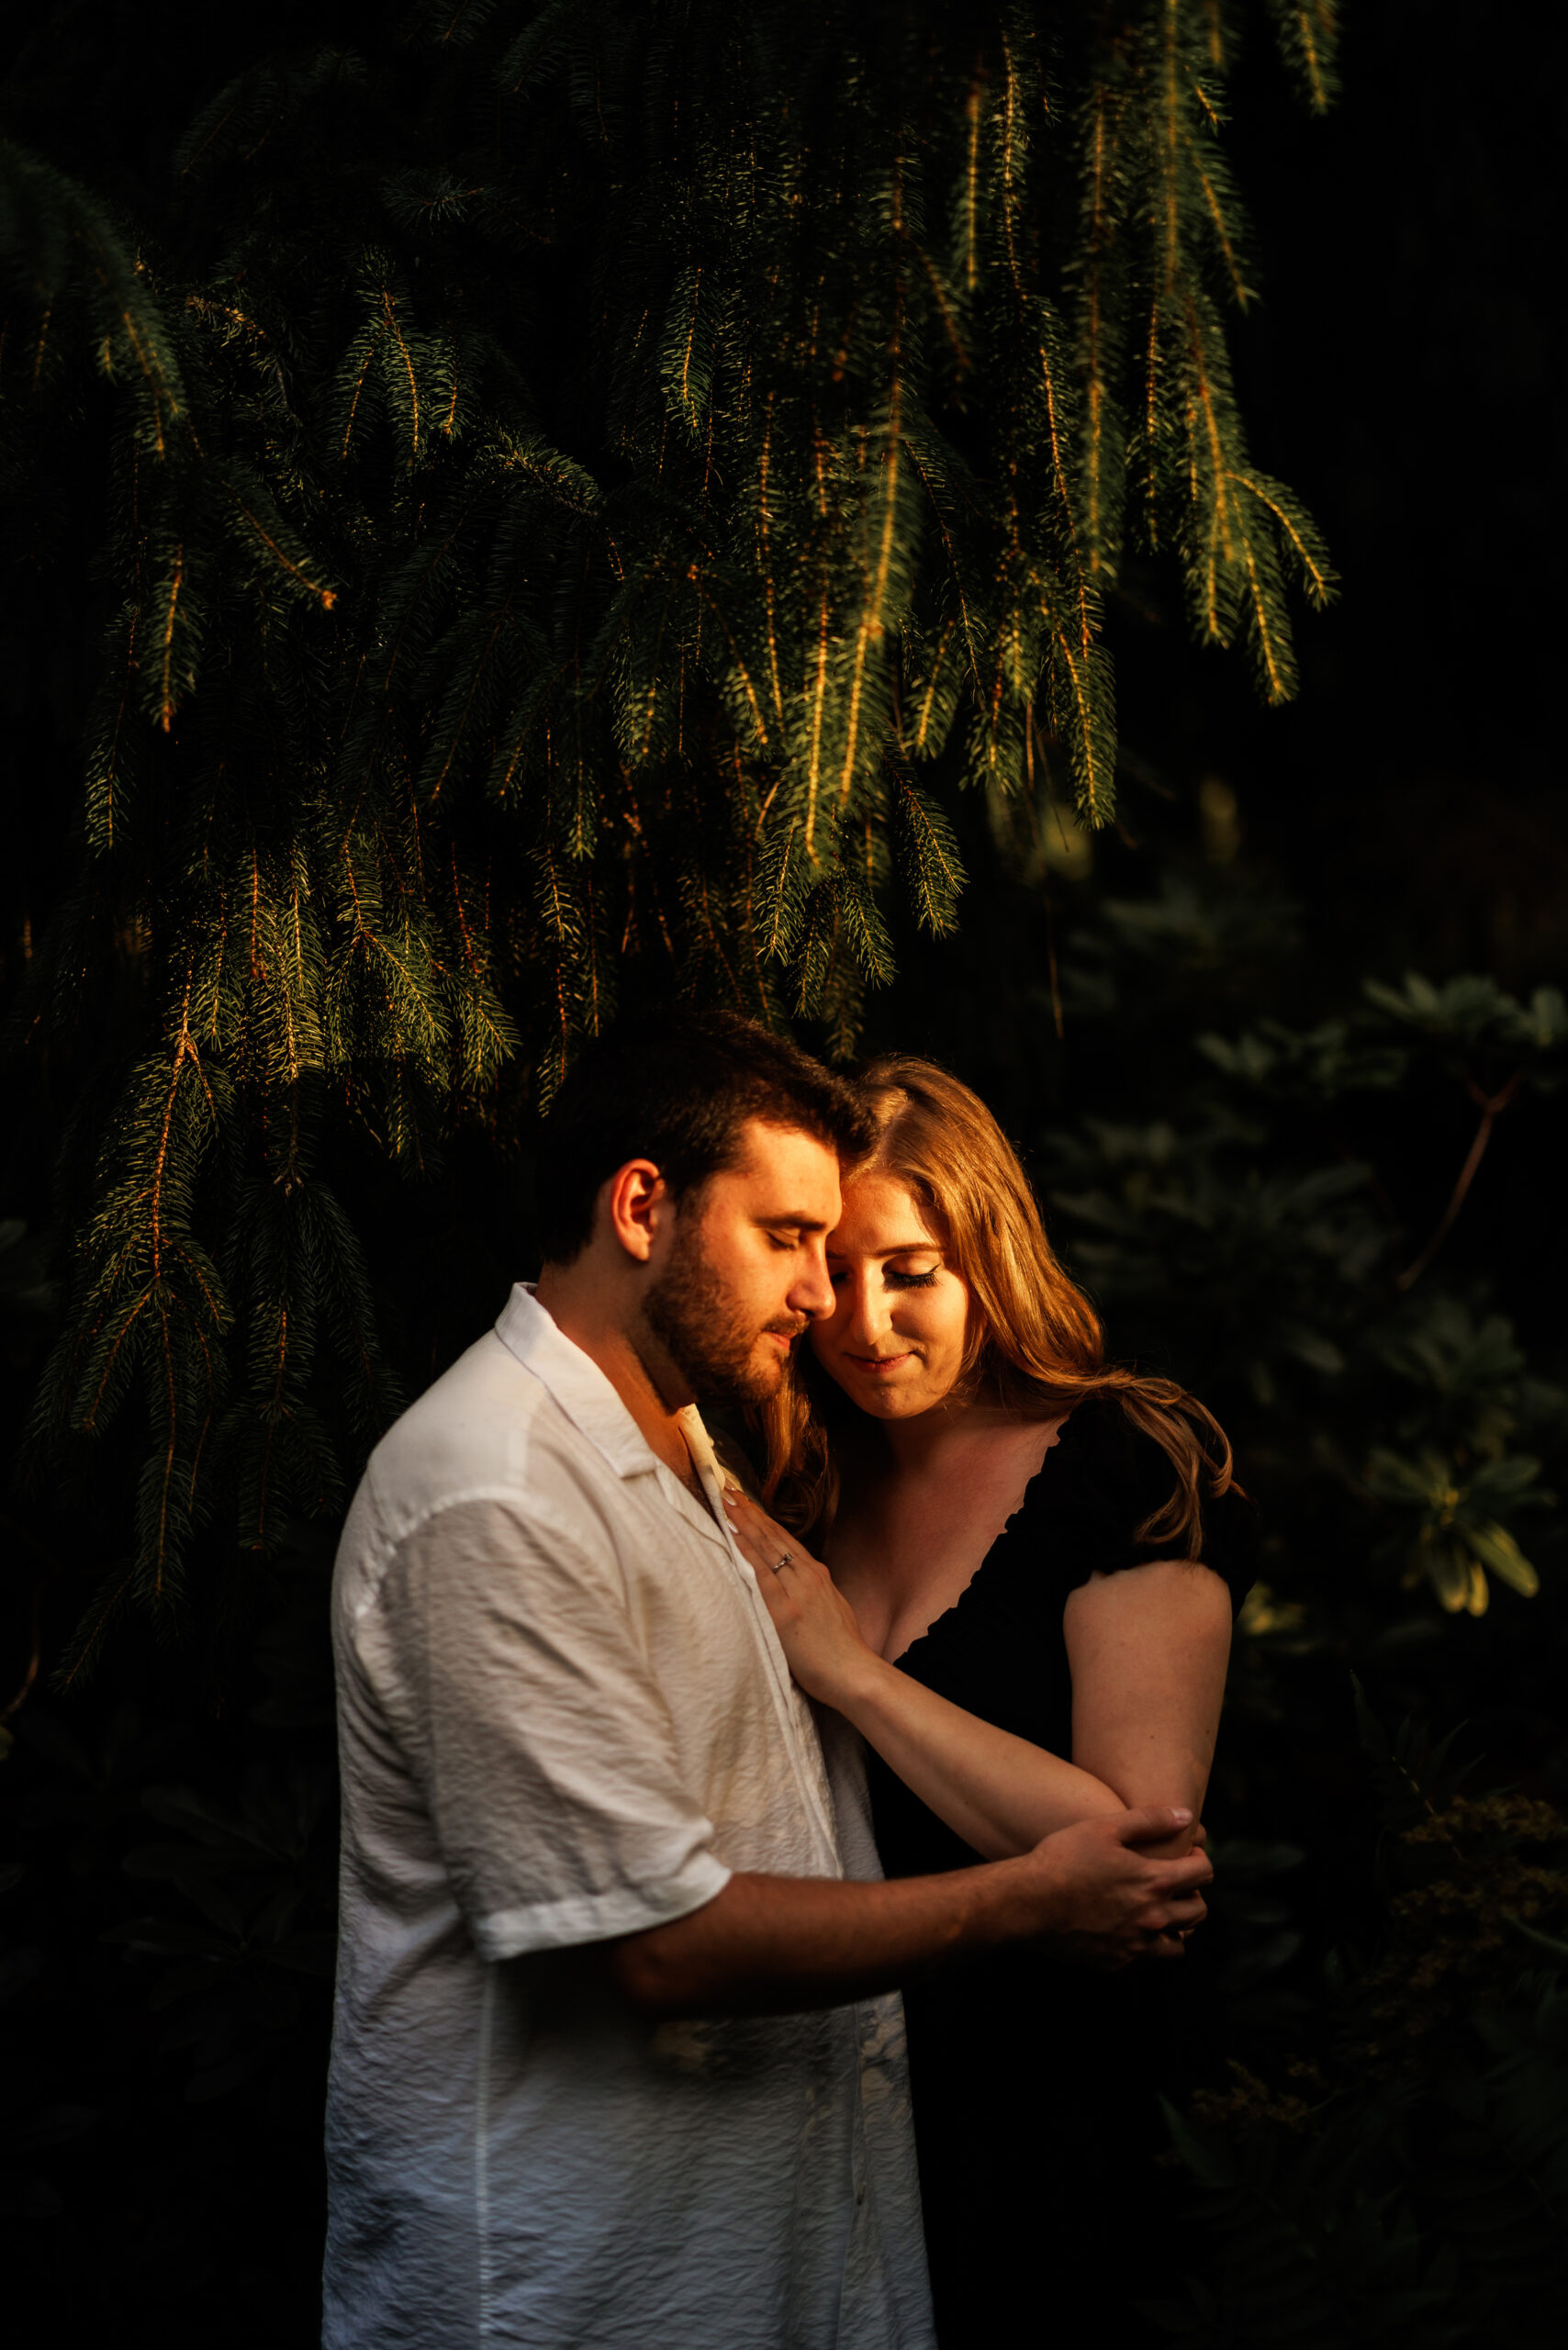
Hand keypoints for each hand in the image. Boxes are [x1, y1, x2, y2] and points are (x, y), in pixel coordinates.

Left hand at [722, 1488, 875, 1706]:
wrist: (853, 1673)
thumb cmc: (843, 1652)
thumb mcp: (834, 1611)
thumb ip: (815, 1595)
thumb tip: (801, 1591)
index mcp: (818, 1577)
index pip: (786, 1541)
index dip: (765, 1521)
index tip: (749, 1503)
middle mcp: (808, 1576)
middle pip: (774, 1536)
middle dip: (750, 1512)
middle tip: (730, 1490)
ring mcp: (796, 1590)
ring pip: (767, 1546)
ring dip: (744, 1521)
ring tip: (727, 1501)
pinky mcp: (785, 1608)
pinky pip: (761, 1571)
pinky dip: (746, 1549)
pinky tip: (733, 1533)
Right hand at [1018, 1806, 1212, 1970]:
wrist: (1027, 1903)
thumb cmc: (1063, 1859)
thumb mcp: (1104, 1827)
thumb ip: (1150, 1820)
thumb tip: (1186, 1816)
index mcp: (1154, 1882)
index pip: (1203, 1874)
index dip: (1200, 1859)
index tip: (1187, 1854)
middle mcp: (1153, 1919)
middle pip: (1199, 1912)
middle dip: (1194, 1893)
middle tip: (1175, 1883)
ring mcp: (1136, 1947)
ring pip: (1180, 1945)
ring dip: (1177, 1928)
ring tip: (1159, 1911)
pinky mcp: (1117, 1964)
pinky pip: (1148, 1962)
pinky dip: (1149, 1949)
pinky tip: (1132, 1931)